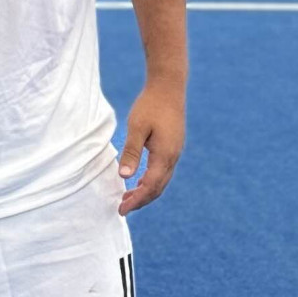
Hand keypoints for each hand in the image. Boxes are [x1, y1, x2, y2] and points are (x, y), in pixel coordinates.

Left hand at [116, 79, 184, 212]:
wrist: (169, 86)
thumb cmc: (151, 105)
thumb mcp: (137, 127)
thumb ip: (131, 152)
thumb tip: (125, 176)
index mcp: (164, 155)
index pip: (150, 186)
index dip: (136, 200)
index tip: (122, 210)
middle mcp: (173, 157)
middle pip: (158, 188)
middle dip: (141, 200)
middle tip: (122, 208)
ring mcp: (175, 152)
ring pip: (162, 180)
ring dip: (146, 191)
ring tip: (128, 197)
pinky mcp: (173, 146)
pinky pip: (163, 171)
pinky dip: (151, 180)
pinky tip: (139, 179)